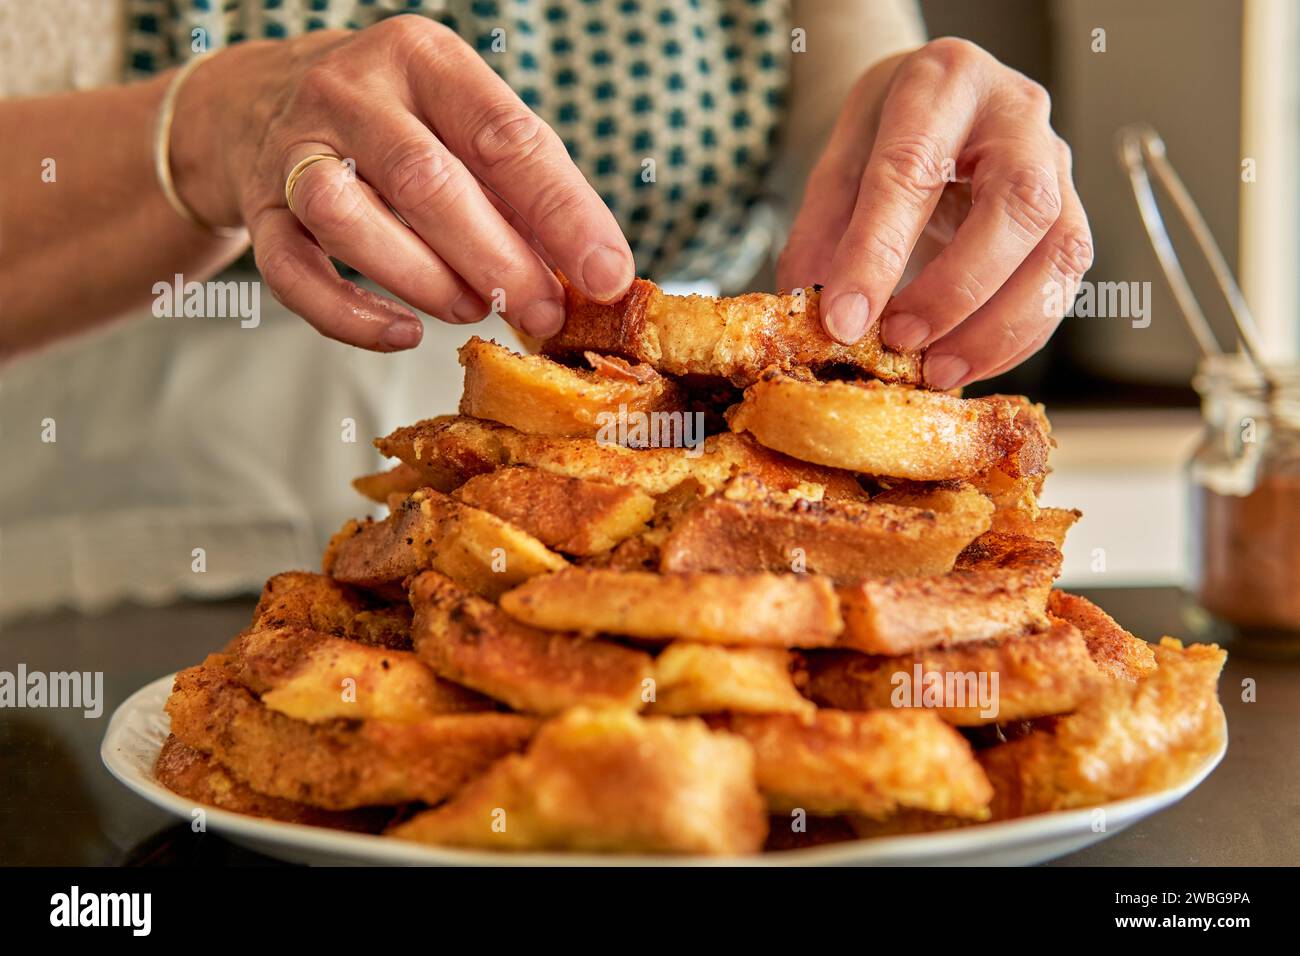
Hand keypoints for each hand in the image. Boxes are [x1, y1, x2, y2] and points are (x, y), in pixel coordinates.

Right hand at [171, 16, 633, 350]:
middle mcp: (353, 90)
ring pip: (349, 217)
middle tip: (543, 312)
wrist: (259, 101)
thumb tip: (592, 273)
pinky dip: (350, 314)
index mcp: (426, 60)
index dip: (563, 212)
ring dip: (423, 279)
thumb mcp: (462, 125)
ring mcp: (295, 146)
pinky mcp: (260, 207)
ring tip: (471, 309)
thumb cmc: (400, 125)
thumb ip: (520, 190)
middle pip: (427, 180)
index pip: (505, 136)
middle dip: (498, 260)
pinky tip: (402, 335)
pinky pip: (292, 272)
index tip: (607, 274)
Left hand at [778, 39, 1092, 388]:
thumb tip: (814, 319)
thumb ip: (822, 235)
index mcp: (943, 82)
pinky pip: (1062, 284)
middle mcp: (1016, 114)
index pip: (911, 169)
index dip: (876, 254)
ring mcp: (1057, 163)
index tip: (844, 321)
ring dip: (998, 327)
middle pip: (1016, 205)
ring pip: (1059, 250)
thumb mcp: (837, 165)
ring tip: (937, 372)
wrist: (933, 108)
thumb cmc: (884, 135)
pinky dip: (1016, 338)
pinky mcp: (1070, 214)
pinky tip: (967, 364)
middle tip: (902, 342)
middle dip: (956, 290)